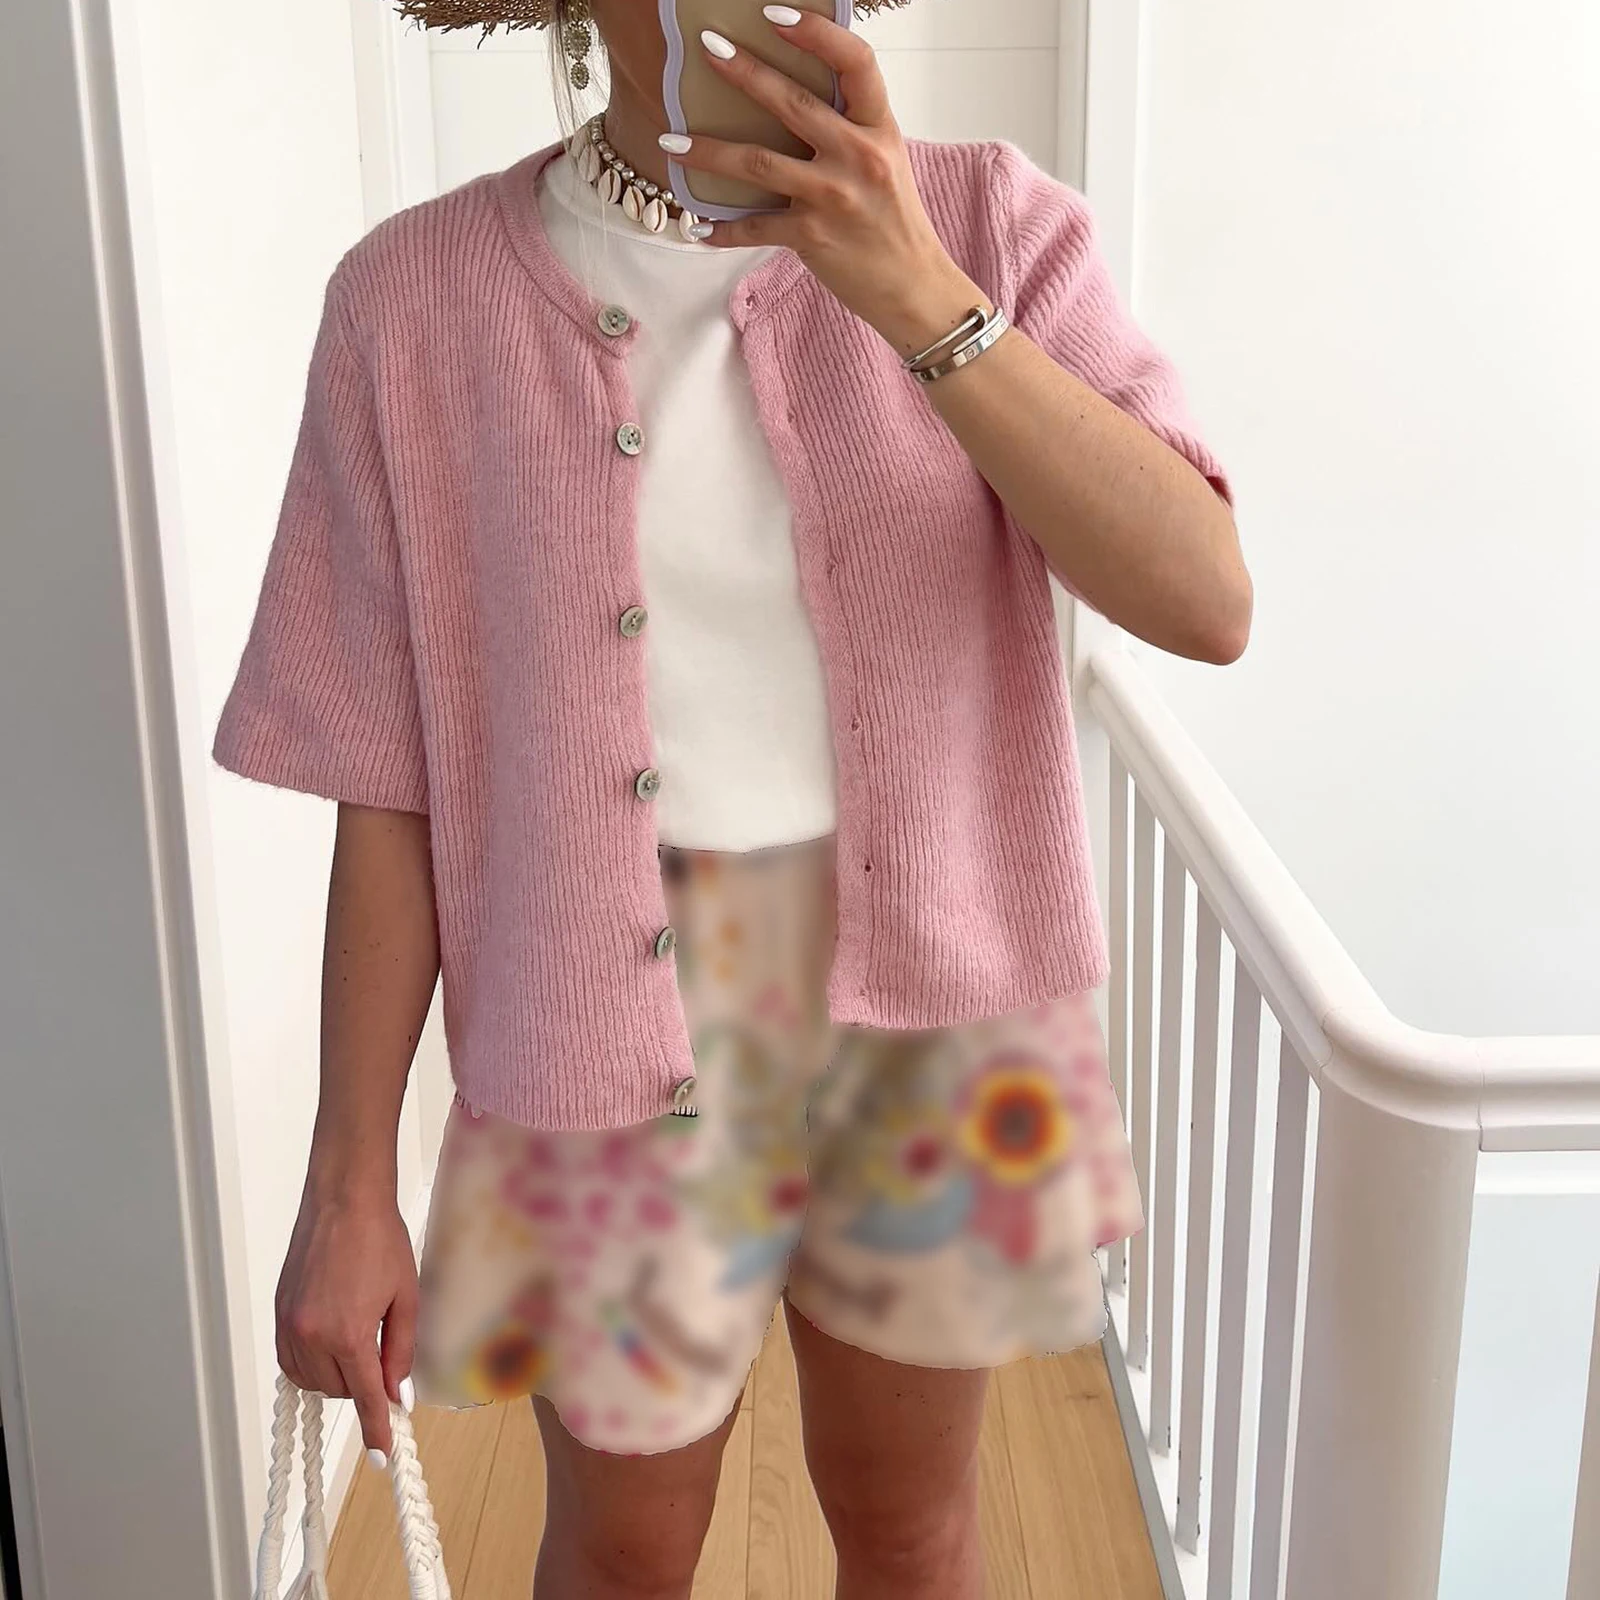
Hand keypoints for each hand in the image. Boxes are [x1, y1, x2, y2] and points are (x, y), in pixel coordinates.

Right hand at [275, 1185, 418, 1460]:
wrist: (343, 1201)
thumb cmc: (381, 1241)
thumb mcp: (405, 1297)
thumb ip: (400, 1350)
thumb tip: (397, 1393)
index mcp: (348, 1333)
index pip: (364, 1397)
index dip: (377, 1429)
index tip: (384, 1456)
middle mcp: (312, 1336)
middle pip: (338, 1391)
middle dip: (362, 1386)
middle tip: (382, 1359)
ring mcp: (290, 1327)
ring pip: (312, 1381)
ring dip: (337, 1376)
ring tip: (358, 1340)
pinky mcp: (279, 1315)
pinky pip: (292, 1361)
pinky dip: (312, 1364)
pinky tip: (331, 1343)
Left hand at [667, 7, 984, 352]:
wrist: (913, 286)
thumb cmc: (894, 221)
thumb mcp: (885, 159)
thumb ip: (848, 128)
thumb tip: (793, 99)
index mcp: (878, 127)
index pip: (855, 62)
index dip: (816, 33)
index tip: (775, 15)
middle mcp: (858, 156)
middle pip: (792, 103)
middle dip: (745, 72)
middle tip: (708, 48)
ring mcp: (833, 196)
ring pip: (758, 162)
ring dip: (708, 151)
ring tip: (671, 141)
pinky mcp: (812, 236)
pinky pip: (755, 228)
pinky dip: (723, 230)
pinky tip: (697, 227)